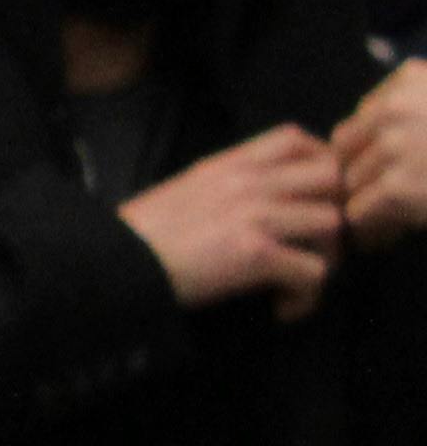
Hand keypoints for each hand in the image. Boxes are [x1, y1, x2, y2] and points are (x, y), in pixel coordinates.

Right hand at [126, 129, 344, 316]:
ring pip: (332, 225)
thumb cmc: (140, 236)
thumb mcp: (186, 189)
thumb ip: (229, 184)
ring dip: (323, 258)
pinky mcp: (256, 255)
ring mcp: (255, 216)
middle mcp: (248, 182)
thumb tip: (267, 199)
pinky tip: (281, 307)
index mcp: (228, 164)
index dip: (321, 164)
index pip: (298, 138)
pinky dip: (306, 297)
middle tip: (313, 243)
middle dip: (333, 211)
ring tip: (295, 280)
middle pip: (332, 179)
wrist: (112, 264)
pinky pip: (314, 272)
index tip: (311, 198)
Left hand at [341, 58, 426, 251]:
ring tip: (384, 225)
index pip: (361, 121)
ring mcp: (395, 147)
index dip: (367, 154)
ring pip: (351, 184)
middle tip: (375, 206)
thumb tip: (358, 143)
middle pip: (345, 152)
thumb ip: (415, 113)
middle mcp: (395, 109)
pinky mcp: (399, 188)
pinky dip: (371, 230)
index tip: (380, 178)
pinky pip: (360, 213)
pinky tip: (387, 239)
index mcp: (411, 81)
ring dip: (365, 206)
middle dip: (360, 180)